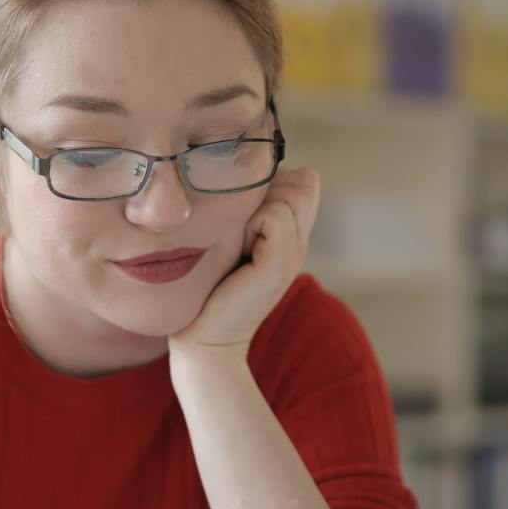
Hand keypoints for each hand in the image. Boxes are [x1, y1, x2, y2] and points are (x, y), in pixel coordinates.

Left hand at [169, 168, 321, 360]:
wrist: (204, 338)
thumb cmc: (207, 286)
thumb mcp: (231, 237)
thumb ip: (247, 208)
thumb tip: (249, 170)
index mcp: (291, 233)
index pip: (303, 180)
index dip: (272, 185)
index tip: (242, 217)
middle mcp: (299, 241)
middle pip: (302, 183)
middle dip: (264, 194)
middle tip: (238, 231)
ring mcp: (294, 254)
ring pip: (289, 195)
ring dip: (253, 209)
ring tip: (236, 242)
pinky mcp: (279, 267)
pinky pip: (275, 216)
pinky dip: (250, 225)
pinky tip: (236, 250)